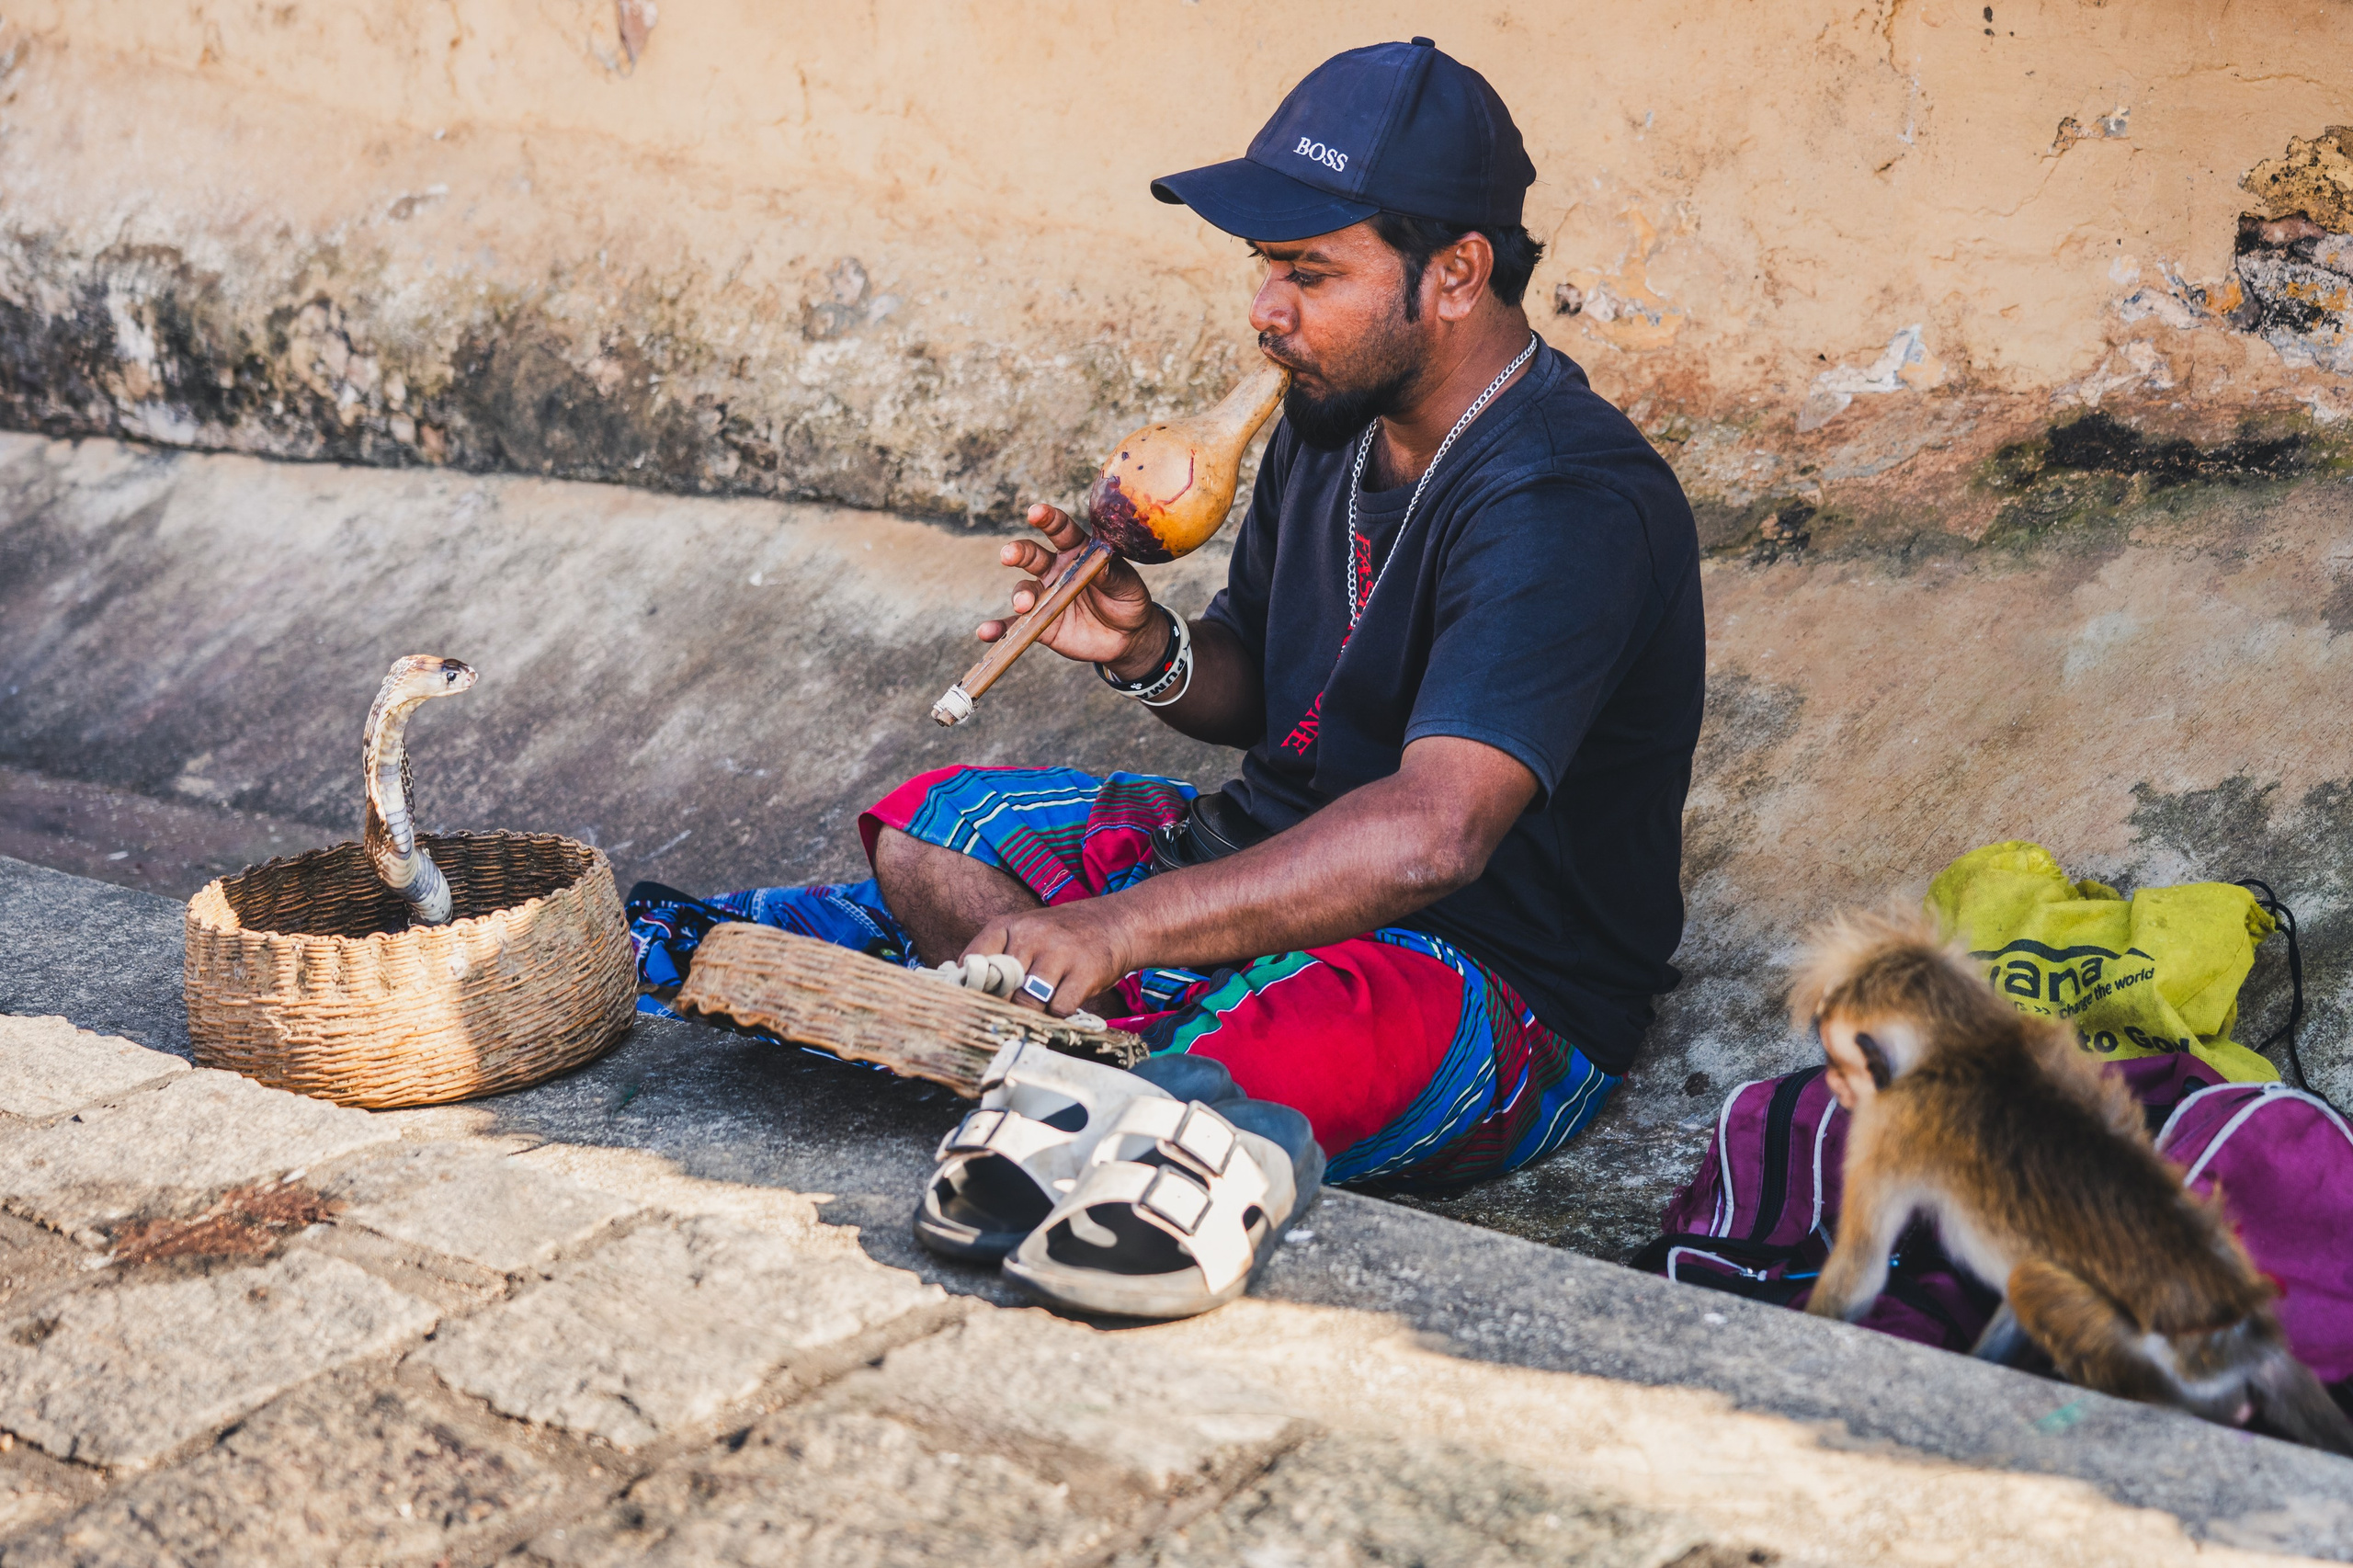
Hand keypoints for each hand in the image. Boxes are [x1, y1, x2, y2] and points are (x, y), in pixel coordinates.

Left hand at [962, 901, 1132, 1017]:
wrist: (1116, 923)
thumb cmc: (1062, 938)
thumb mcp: (1025, 933)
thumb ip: (998, 959)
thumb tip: (967, 994)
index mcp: (1008, 925)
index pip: (974, 960)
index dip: (972, 987)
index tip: (975, 1002)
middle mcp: (1031, 935)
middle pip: (1001, 988)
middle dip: (1004, 1007)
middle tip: (1010, 1015)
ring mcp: (1059, 952)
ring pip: (1028, 1002)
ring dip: (1033, 1013)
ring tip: (1041, 1007)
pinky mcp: (1084, 971)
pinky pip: (1059, 1008)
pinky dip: (1059, 1014)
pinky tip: (1065, 1002)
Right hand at [979, 504, 1162, 676]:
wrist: (1127, 637)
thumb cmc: (1128, 600)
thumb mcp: (1127, 585)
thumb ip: (1112, 575)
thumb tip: (1100, 564)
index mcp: (1077, 551)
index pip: (1061, 530)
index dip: (1048, 519)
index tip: (1036, 512)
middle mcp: (1056, 569)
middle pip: (1032, 556)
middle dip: (1019, 552)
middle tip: (1008, 554)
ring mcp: (1044, 596)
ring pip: (1023, 590)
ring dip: (1019, 595)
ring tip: (1023, 604)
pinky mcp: (1039, 623)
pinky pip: (1015, 625)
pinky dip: (999, 629)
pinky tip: (986, 632)